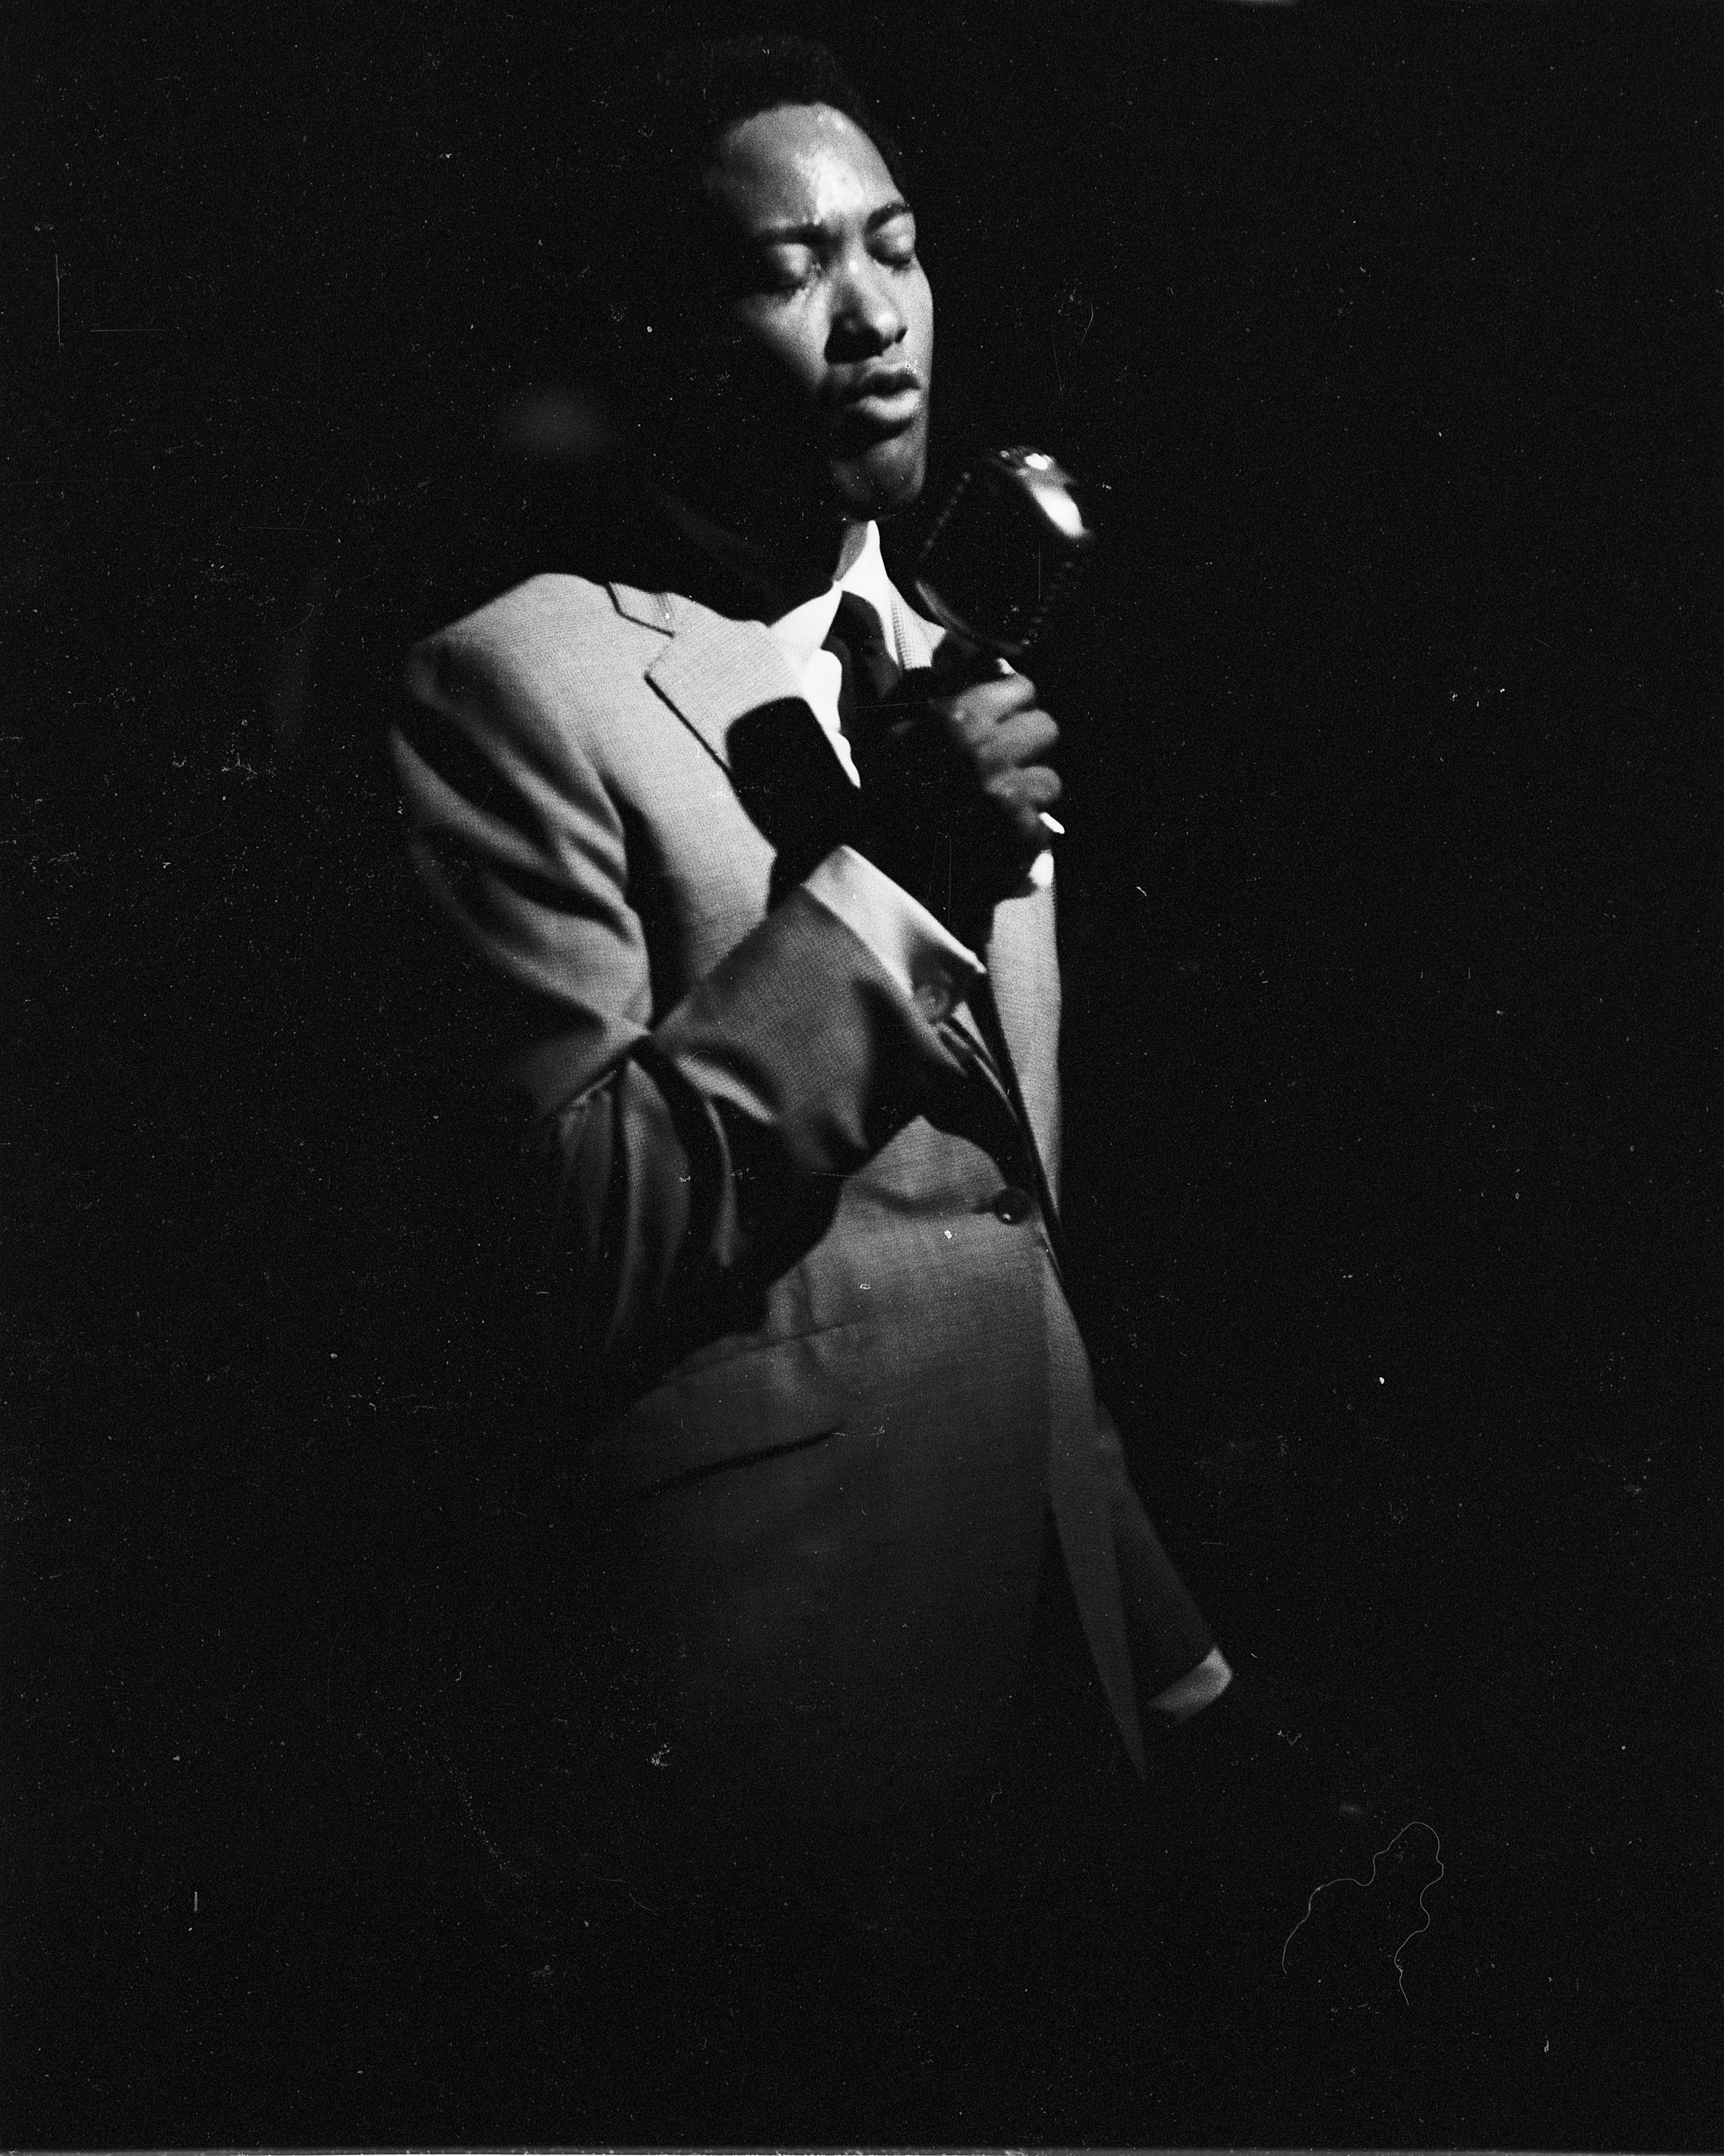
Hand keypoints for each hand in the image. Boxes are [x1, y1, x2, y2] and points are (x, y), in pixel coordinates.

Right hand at [849, 648, 1060, 938]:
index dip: (1016, 705)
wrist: (887, 878)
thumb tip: (966, 658)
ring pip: (1049, 779)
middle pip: (1046, 727)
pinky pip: (1045, 825)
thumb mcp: (892, 739)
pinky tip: (997, 842)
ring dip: (1028, 796)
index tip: (1005, 720)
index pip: (1021, 687)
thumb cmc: (887, 805)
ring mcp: (1005, 794)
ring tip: (997, 811)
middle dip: (1029, 747)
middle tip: (1004, 767)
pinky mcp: (1020, 833)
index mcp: (952, 720)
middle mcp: (983, 751)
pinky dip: (1025, 837)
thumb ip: (925, 692)